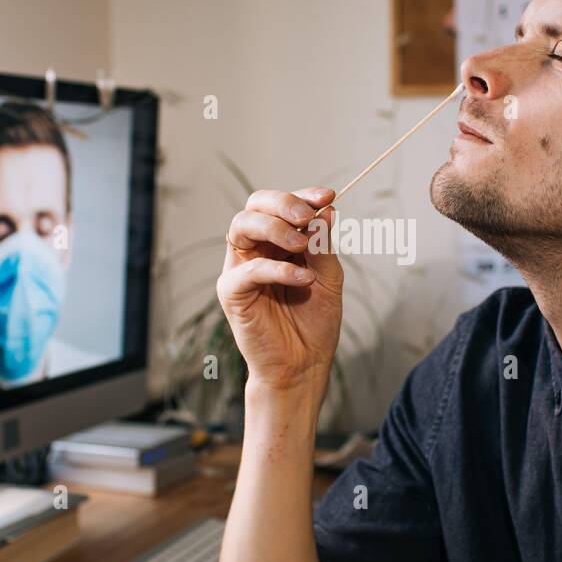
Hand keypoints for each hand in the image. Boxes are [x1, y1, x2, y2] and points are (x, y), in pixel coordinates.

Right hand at [217, 187, 342, 393]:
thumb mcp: (328, 278)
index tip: (329, 196)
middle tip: (308, 216)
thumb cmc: (313, 322)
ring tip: (303, 245)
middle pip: (256, 206)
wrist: (304, 365)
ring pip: (242, 226)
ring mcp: (240, 269)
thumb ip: (323, 246)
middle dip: (283, 203)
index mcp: (278, 242)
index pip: (282, 205)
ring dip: (275, 228)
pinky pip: (249, 271)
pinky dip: (278, 269)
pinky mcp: (232, 293)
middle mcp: (255, 250)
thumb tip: (326, 211)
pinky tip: (302, 277)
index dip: (303, 196)